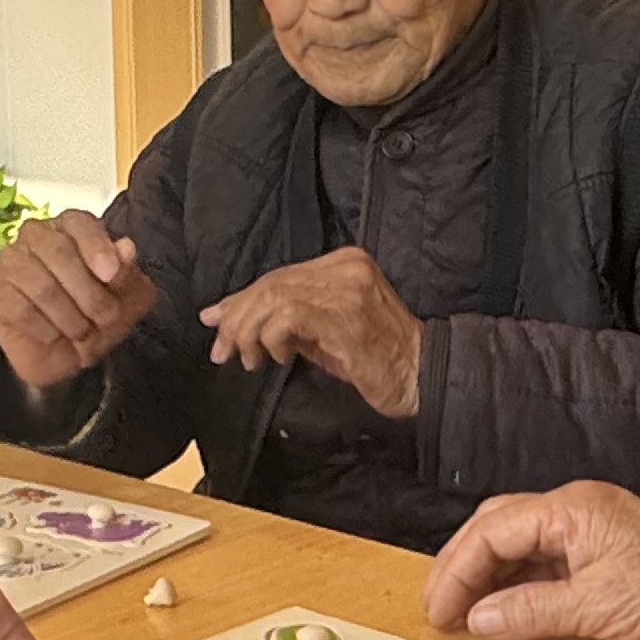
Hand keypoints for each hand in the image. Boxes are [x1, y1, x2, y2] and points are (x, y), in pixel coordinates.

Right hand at [0, 209, 158, 394]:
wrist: (66, 356)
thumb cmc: (97, 316)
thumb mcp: (127, 298)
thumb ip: (129, 274)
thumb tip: (125, 248)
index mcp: (71, 227)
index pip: (79, 222)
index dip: (96, 246)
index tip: (110, 274)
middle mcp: (37, 235)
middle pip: (59, 252)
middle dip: (90, 294)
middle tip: (106, 319)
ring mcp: (10, 259)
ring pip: (42, 286)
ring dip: (71, 318)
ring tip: (81, 332)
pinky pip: (20, 310)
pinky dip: (46, 330)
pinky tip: (53, 335)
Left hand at [200, 248, 424, 418]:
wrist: (423, 376)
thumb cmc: (375, 359)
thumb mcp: (323, 332)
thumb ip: (282, 319)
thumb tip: (225, 318)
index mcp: (342, 262)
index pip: (278, 276)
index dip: (241, 300)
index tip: (216, 324)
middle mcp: (344, 267)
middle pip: (272, 283)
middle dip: (238, 318)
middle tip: (223, 350)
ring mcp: (347, 288)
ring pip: (274, 297)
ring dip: (250, 331)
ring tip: (249, 359)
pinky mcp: (346, 315)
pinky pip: (289, 316)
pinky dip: (271, 337)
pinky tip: (276, 357)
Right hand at [425, 481, 639, 639]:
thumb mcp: (599, 609)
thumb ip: (532, 612)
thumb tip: (478, 619)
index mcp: (571, 509)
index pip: (491, 530)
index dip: (456, 572)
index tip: (437, 614)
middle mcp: (576, 510)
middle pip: (497, 527)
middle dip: (462, 566)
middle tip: (439, 611)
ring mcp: (591, 531)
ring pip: (519, 545)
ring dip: (487, 577)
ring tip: (464, 616)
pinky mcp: (605, 554)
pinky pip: (545, 563)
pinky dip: (518, 586)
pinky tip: (506, 613)